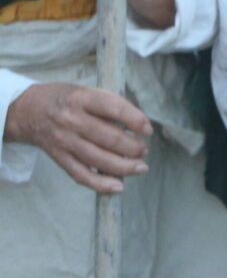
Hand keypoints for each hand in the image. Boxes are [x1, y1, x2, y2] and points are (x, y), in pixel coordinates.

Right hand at [3, 82, 151, 192]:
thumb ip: (110, 104)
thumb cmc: (65, 99)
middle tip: (144, 151)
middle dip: (132, 148)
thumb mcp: (86, 90)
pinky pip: (80, 174)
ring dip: (123, 167)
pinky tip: (117, 187)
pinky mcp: (59, 157)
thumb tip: (137, 125)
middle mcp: (71, 120)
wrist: (27, 111)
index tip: (147, 130)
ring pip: (97, 159)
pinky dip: (99, 183)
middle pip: (107, 138)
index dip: (134, 120)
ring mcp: (64, 141)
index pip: (113, 108)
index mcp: (81, 98)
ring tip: (140, 168)